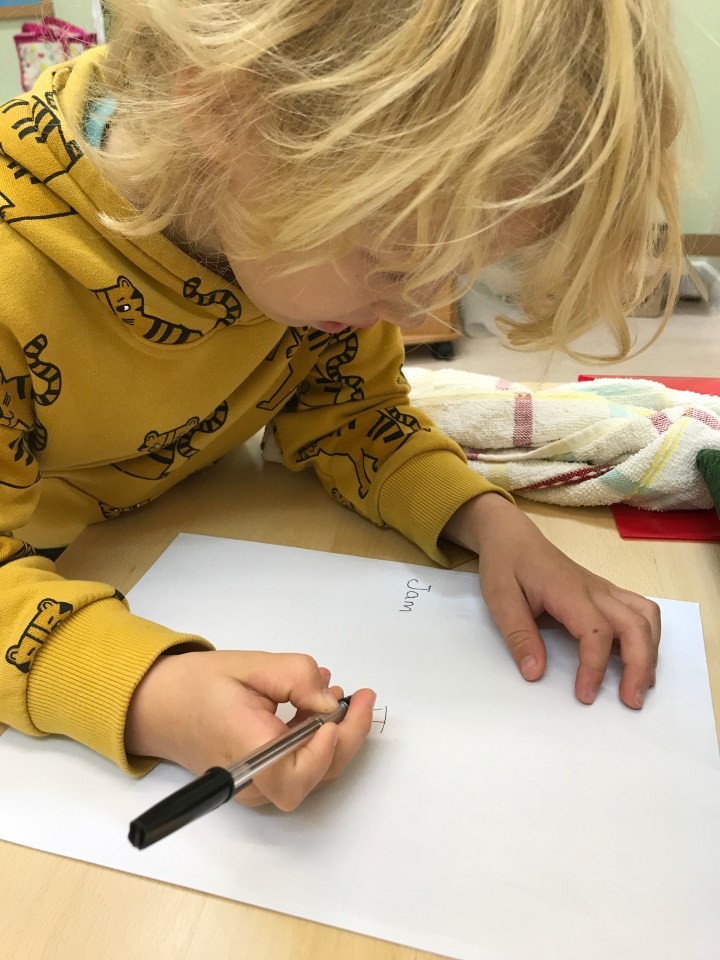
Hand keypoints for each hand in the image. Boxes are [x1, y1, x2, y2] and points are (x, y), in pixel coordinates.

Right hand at [125, 649, 375, 808]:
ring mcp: (254, 787)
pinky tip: (319, 708)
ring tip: (340, 694)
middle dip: (346, 737)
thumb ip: (295, 678)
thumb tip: (330, 700)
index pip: (291, 777)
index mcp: (243, 749)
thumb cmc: (198, 684)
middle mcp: (250, 780)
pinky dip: (318, 742)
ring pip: (311, 775)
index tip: (335, 712)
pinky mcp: (259, 783)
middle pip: (312, 778)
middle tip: (360, 697)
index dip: (323, 752)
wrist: (159, 706)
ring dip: (336, 738)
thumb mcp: (250, 665)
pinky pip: (298, 769)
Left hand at [443, 494, 659, 707]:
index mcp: (568, 591)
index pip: (596, 631)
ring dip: (650, 651)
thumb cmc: (505, 565)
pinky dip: (647, 637)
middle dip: (640, 666)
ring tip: (639, 684)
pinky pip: (640, 612)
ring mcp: (604, 590)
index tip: (583, 695)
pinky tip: (635, 658)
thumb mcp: (500, 600)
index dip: (595, 667)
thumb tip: (535, 673)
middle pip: (636, 625)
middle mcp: (595, 590)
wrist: (512, 537)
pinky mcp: (606, 593)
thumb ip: (518, 636)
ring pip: (647, 617)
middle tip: (630, 701)